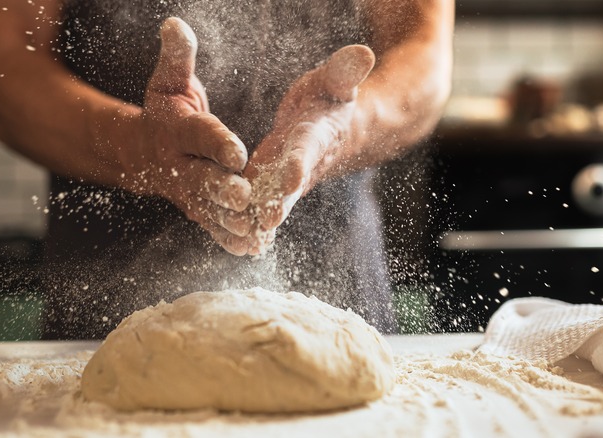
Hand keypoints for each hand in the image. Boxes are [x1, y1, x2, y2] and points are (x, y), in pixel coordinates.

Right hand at [122, 18, 252, 254]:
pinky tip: (250, 248)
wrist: (142, 151)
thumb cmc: (165, 110)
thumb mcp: (169, 81)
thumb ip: (177, 57)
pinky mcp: (195, 209)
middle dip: (222, 188)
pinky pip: (211, 225)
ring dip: (229, 221)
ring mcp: (186, 192)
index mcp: (177, 131)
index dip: (217, 142)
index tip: (237, 151)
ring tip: (253, 230)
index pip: (199, 135)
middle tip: (245, 197)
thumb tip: (174, 23)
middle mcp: (179, 165)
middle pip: (202, 178)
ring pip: (208, 209)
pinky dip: (227, 238)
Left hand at [241, 45, 375, 254]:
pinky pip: (263, 205)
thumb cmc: (331, 97)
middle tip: (266, 221)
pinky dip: (253, 222)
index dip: (300, 161)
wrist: (334, 127)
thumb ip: (345, 70)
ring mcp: (287, 178)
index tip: (292, 175)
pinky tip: (239, 242)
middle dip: (280, 202)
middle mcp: (303, 162)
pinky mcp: (273, 184)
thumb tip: (363, 53)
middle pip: (291, 185)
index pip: (308, 148)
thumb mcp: (336, 80)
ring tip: (246, 239)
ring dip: (261, 219)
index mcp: (317, 134)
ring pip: (275, 201)